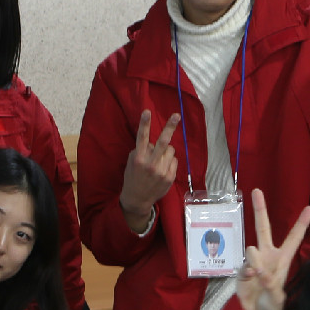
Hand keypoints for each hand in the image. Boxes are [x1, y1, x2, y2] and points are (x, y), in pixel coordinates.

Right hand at [120, 111, 180, 227]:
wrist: (137, 199)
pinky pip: (174, 160)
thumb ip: (141, 150)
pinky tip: (162, 168)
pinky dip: (169, 161)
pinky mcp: (169, 177)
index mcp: (139, 158)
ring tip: (159, 160)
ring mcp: (161, 171)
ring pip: (170, 150)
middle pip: (163, 141)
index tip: (146, 111)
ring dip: (166, 151)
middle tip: (177, 115)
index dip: (144, 123)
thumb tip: (153, 142)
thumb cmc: (133, 177)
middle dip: (170, 127)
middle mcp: (150, 163)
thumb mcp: (132, 162)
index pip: (142, 137)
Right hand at [236, 190, 309, 309]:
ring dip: (255, 259)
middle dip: (260, 209)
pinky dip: (247, 272)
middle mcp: (267, 257)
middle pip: (263, 228)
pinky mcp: (240, 272)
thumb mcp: (277, 297)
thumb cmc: (271, 307)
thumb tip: (256, 268)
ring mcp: (252, 263)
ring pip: (252, 250)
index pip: (293, 238)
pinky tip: (250, 278)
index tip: (309, 208)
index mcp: (282, 260)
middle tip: (257, 191)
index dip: (301, 224)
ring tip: (257, 272)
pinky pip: (243, 267)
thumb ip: (269, 283)